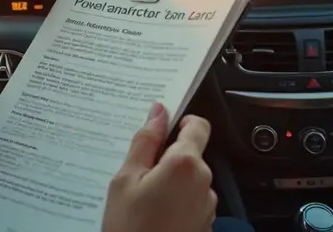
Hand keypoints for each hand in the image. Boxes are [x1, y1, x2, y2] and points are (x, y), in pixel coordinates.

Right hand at [102, 103, 217, 231]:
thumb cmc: (131, 229)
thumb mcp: (125, 179)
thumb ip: (145, 142)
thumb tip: (158, 112)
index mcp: (185, 165)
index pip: (197, 125)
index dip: (179, 121)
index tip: (160, 129)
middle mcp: (204, 182)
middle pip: (190, 154)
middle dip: (166, 158)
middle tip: (137, 174)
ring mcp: (206, 205)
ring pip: (189, 178)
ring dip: (169, 181)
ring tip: (141, 199)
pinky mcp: (204, 222)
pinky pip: (190, 199)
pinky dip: (174, 200)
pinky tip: (152, 213)